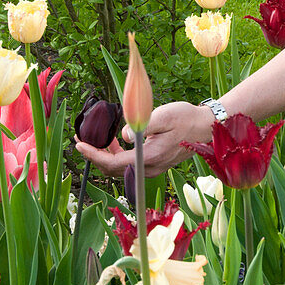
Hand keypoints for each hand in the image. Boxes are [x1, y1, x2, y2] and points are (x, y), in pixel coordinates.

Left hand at [75, 101, 213, 178]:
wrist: (205, 127)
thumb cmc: (186, 118)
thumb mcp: (164, 115)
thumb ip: (142, 125)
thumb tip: (124, 135)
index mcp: (149, 156)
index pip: (112, 163)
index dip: (92, 155)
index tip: (79, 144)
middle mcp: (149, 167)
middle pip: (113, 169)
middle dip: (94, 156)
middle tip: (80, 140)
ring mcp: (152, 167)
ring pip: (120, 168)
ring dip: (104, 156)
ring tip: (93, 140)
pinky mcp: (155, 163)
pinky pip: (129, 164)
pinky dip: (116, 155)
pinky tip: (113, 142)